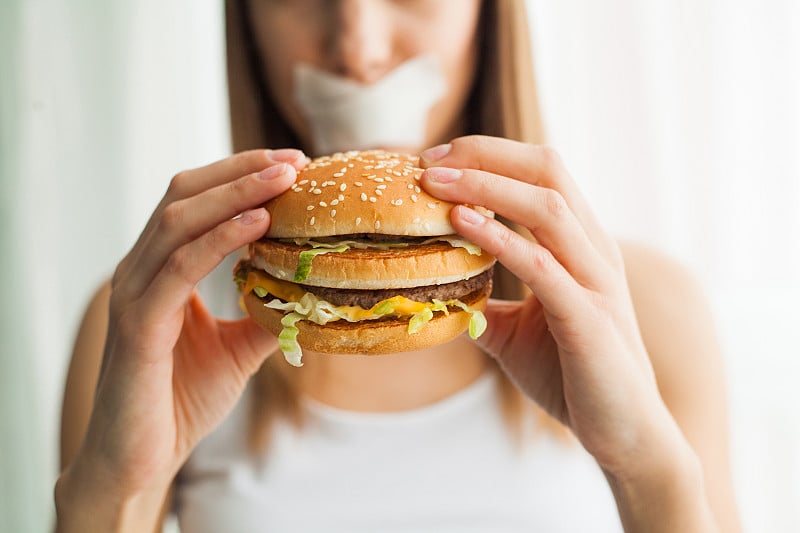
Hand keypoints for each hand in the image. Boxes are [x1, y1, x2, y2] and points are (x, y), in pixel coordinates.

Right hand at [73, 149, 305, 495]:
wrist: (141, 460)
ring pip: (179, 221)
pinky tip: (257, 224)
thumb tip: (312, 293)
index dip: (240, 175)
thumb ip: (266, 315)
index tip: (292, 164)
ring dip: (235, 194)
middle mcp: (141, 270)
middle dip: (242, 171)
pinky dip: (219, 240)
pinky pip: (179, 268)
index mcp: (160, 269)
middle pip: (186, 195)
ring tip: (283, 178)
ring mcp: (135, 294)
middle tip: (294, 160)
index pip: (195, 200)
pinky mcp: (138, 324)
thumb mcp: (237, 349)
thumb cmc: (180, 400)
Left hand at [420, 136, 680, 474]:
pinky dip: (501, 240)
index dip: (489, 156)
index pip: (540, 174)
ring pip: (548, 208)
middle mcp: (594, 251)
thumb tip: (441, 295)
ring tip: (433, 181)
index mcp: (581, 246)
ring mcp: (596, 282)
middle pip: (547, 171)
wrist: (623, 432)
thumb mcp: (517, 332)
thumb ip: (485, 304)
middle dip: (485, 156)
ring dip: (485, 187)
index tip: (436, 160)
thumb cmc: (573, 374)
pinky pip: (544, 267)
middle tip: (428, 159)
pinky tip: (462, 224)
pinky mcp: (589, 320)